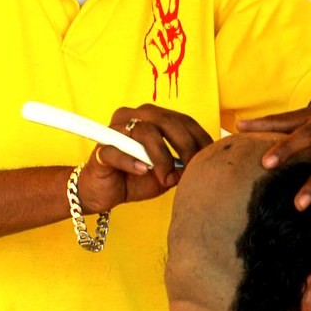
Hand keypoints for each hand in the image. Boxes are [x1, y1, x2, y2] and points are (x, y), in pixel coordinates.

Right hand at [76, 104, 212, 213]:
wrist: (104, 193)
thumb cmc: (136, 177)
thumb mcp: (167, 173)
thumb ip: (182, 165)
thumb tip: (202, 164)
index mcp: (151, 117)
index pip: (182, 120)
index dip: (199, 137)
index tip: (210, 156)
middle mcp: (133, 117)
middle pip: (166, 121)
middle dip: (185, 146)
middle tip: (190, 170)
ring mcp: (115, 131)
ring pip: (145, 132)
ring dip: (161, 157)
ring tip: (166, 178)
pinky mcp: (101, 150)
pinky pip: (117, 151)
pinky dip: (132, 161)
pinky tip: (142, 171)